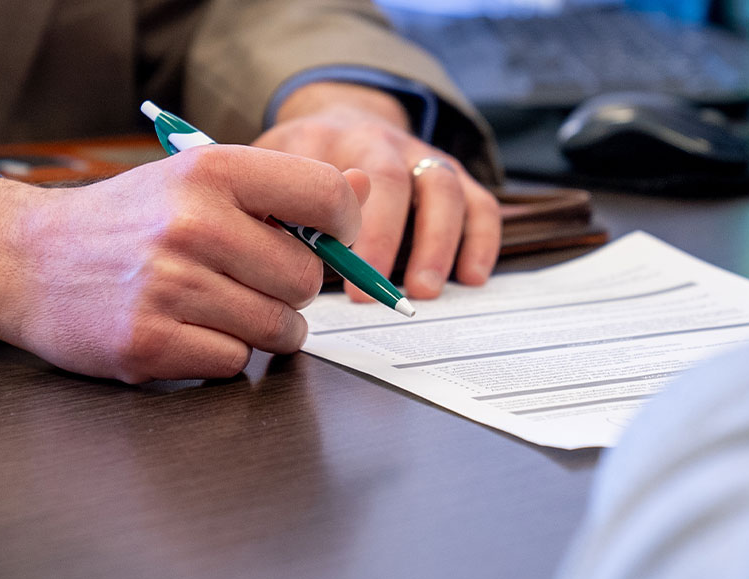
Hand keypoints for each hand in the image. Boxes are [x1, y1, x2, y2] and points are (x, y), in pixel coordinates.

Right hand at [0, 145, 368, 382]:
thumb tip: (365, 195)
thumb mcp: (196, 181)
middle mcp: (190, 223)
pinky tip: (183, 331)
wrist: (27, 260)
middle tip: (247, 281)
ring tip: (215, 307)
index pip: (325, 197)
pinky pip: (232, 364)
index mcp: (209, 171)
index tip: (329, 240)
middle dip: (288, 289)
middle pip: (306, 278)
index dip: (343, 228)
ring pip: (276, 328)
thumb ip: (281, 190)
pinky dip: (218, 356)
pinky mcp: (146, 343)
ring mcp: (167, 286)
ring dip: (259, 329)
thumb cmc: (126, 223)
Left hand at [253, 82, 500, 299]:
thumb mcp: (267, 176)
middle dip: (385, 237)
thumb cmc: (296, 168)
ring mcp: (418, 154)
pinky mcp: (450, 172)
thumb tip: (274, 260)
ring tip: (424, 290)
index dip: (337, 227)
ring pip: (440, 185)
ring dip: (436, 242)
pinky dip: (481, 239)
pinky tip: (471, 278)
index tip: (338, 272)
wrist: (337, 118)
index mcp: (323, 140)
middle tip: (377, 288)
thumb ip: (269, 209)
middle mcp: (375, 139)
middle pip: (389, 179)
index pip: (332, 178)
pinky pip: (478, 200)